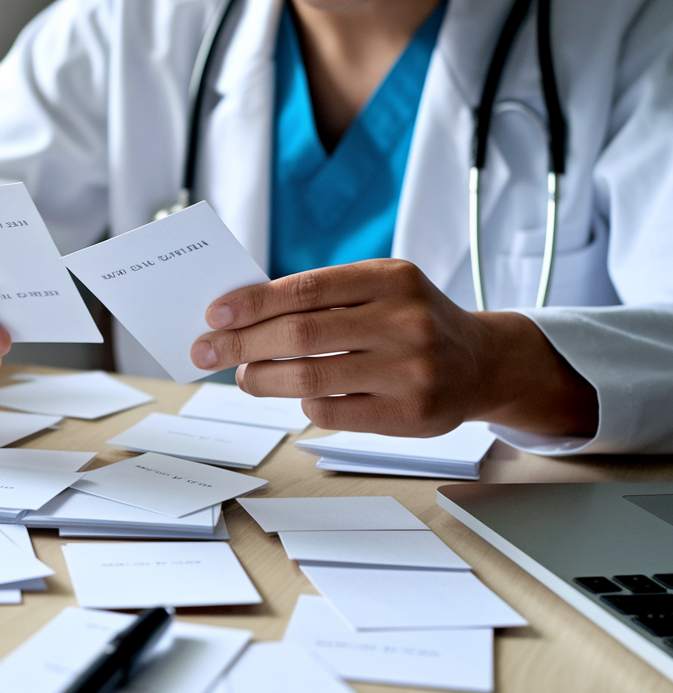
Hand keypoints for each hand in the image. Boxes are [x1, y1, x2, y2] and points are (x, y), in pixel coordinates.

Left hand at [189, 259, 597, 437]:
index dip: (252, 303)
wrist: (484, 363)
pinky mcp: (409, 414)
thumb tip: (241, 315)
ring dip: (262, 378)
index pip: (305, 288)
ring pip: (309, 377)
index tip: (214, 315)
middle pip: (300, 335)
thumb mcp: (381, 289)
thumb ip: (323, 297)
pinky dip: (302, 402)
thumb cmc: (412, 321)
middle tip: (208, 352)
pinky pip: (330, 411)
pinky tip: (299, 394)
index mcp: (392, 278)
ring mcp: (410, 370)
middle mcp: (405, 321)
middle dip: (242, 345)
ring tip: (245, 376)